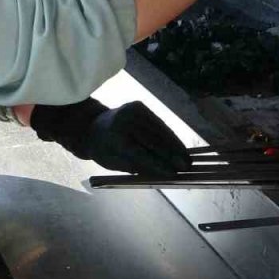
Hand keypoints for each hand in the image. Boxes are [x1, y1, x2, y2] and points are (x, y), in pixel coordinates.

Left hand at [31, 100, 189, 174]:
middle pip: (155, 140)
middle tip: (187, 167)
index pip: (142, 153)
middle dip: (173, 155)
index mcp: (115, 138)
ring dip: (175, 144)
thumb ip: (139, 167)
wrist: (92, 126)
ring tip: (187, 159)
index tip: (175, 174)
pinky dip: (169, 135)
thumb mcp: (116, 164)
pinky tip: (179, 146)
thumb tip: (165, 173)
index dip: (160, 164)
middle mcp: (125, 120)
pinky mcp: (139, 105)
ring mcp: (133, 110)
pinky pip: (158, 123)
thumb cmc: (104, 150)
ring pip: (160, 130)